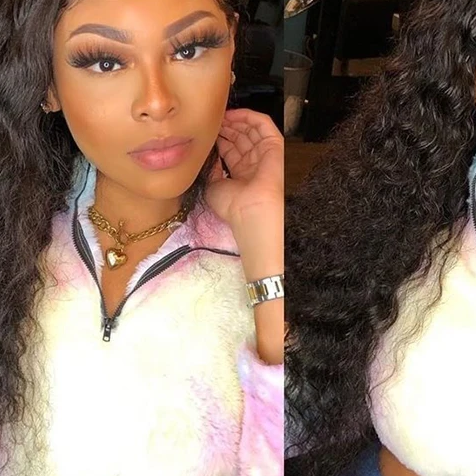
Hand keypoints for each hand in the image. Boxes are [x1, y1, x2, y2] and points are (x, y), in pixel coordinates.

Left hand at [208, 109, 283, 232]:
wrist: (250, 209)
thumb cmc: (232, 204)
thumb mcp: (211, 185)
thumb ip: (210, 167)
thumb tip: (208, 153)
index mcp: (240, 176)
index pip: (230, 150)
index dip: (219, 138)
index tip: (207, 131)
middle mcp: (253, 164)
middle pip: (240, 138)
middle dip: (227, 128)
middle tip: (213, 122)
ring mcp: (264, 155)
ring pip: (252, 130)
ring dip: (237, 120)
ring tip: (222, 116)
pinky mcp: (274, 146)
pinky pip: (264, 125)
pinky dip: (250, 116)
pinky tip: (235, 114)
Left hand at [210, 109, 283, 365]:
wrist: (275, 258)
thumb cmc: (262, 268)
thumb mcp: (241, 289)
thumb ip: (246, 308)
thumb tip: (256, 356)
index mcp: (249, 205)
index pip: (231, 172)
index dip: (217, 156)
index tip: (200, 152)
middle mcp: (260, 187)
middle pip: (238, 150)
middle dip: (221, 137)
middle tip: (204, 129)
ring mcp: (268, 172)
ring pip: (249, 138)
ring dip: (232, 126)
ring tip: (216, 119)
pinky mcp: (275, 160)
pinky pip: (264, 132)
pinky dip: (249, 122)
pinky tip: (232, 119)